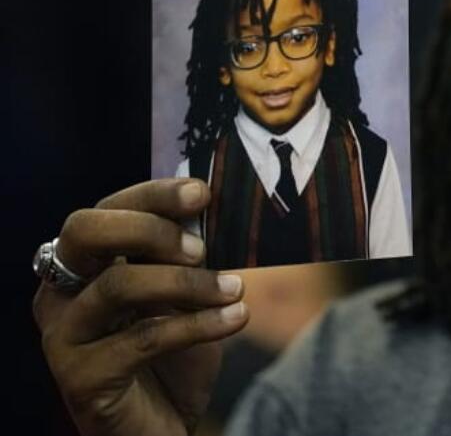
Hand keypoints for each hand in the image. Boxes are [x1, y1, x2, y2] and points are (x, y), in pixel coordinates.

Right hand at [33, 179, 249, 435]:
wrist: (164, 425)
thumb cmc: (174, 354)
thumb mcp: (185, 295)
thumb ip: (188, 255)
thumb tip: (217, 208)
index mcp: (83, 265)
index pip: (106, 210)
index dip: (151, 194)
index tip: (202, 193)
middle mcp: (60, 294)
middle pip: (86, 232)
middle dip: (150, 228)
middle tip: (202, 248)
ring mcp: (63, 336)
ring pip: (118, 284)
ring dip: (187, 283)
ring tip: (236, 288)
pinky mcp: (79, 378)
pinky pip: (141, 339)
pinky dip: (198, 324)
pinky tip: (236, 318)